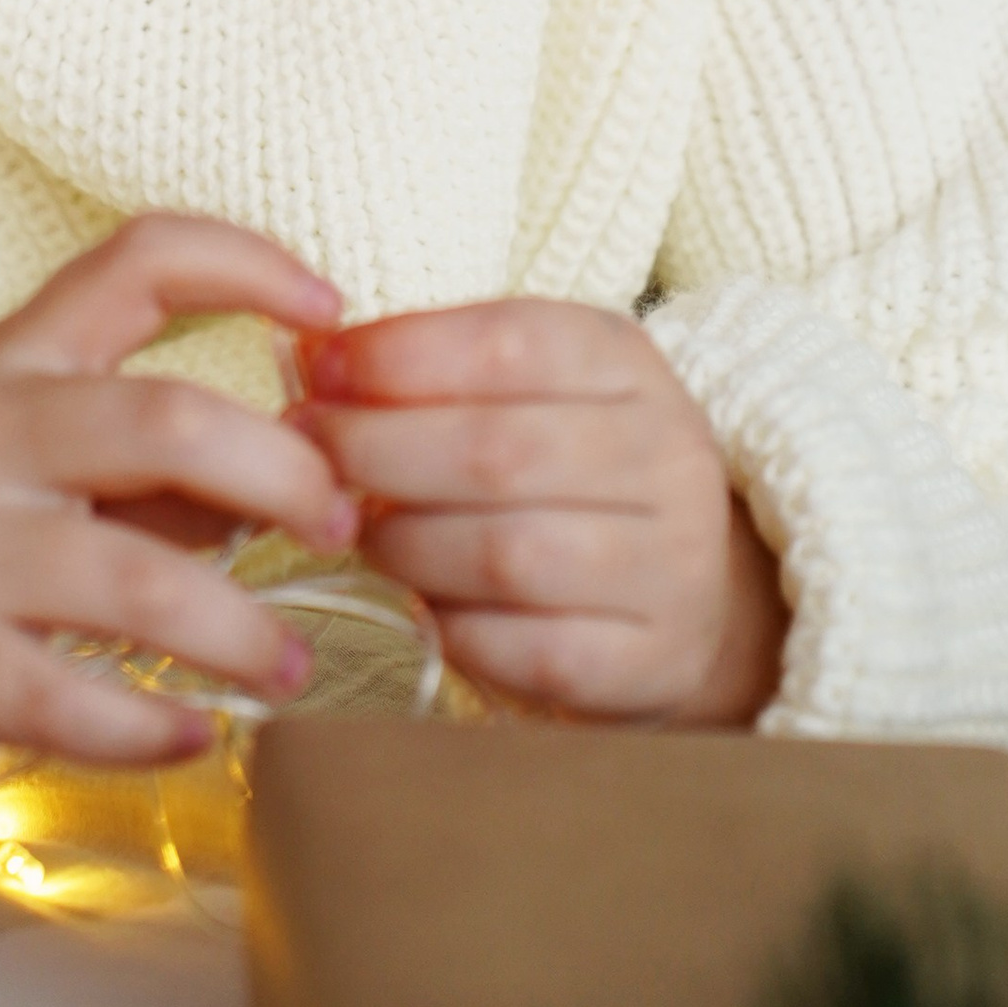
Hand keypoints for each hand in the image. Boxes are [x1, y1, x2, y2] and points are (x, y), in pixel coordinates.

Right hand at [0, 215, 357, 771]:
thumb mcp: (19, 444)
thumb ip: (147, 459)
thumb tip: (295, 487)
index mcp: (11, 356)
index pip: (135, 260)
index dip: (246, 263)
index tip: (333, 310)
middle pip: (167, 421)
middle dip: (286, 474)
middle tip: (342, 525)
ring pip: (134, 579)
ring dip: (241, 629)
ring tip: (294, 667)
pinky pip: (61, 701)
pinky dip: (147, 727)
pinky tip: (196, 737)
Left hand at [291, 298, 787, 724]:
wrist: (697, 585)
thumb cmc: (572, 467)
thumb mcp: (531, 385)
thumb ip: (438, 368)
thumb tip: (318, 363)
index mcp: (628, 364)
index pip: (512, 343)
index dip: (401, 356)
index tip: (320, 370)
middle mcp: (668, 457)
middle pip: (498, 452)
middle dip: (377, 451)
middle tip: (310, 453)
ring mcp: (673, 567)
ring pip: (507, 556)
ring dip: (405, 544)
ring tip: (357, 530)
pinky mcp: (656, 663)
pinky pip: (531, 651)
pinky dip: (456, 628)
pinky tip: (421, 604)